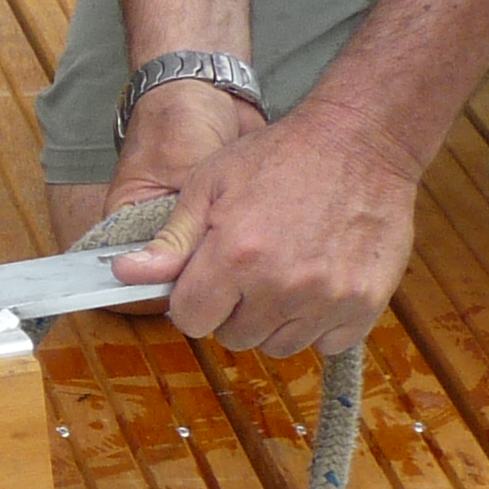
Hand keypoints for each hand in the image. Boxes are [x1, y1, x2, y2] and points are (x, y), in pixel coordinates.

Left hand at [110, 97, 419, 356]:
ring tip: (286, 273)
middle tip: (252, 269)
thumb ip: (171, 239)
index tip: (208, 279)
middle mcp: (281, 286)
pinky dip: (320, 323)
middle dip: (234, 309)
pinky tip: (319, 282)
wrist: (362, 141)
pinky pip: (327, 343)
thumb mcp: (210, 185)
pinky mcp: (365, 304)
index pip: (191, 321)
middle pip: (235, 337)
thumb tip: (123, 275)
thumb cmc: (280, 157)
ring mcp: (328, 298)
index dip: (194, 301)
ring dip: (275, 320)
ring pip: (280, 346)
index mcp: (235, 257)